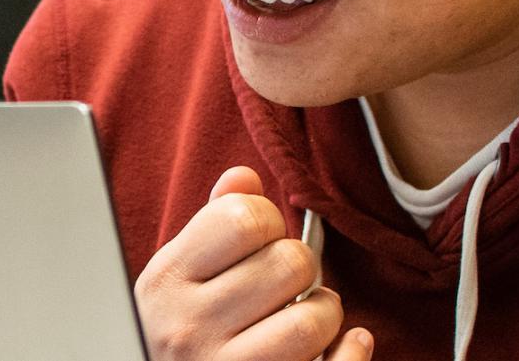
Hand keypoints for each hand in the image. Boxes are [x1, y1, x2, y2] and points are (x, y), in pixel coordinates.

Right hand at [134, 166, 375, 360]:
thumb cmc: (176, 327)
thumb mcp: (177, 273)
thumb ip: (210, 224)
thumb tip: (245, 176)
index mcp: (168, 279)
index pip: (245, 218)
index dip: (268, 220)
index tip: (262, 239)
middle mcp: (188, 326)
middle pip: (288, 263)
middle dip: (299, 265)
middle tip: (287, 281)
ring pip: (311, 321)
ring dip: (324, 311)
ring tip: (306, 313)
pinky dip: (350, 351)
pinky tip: (344, 343)